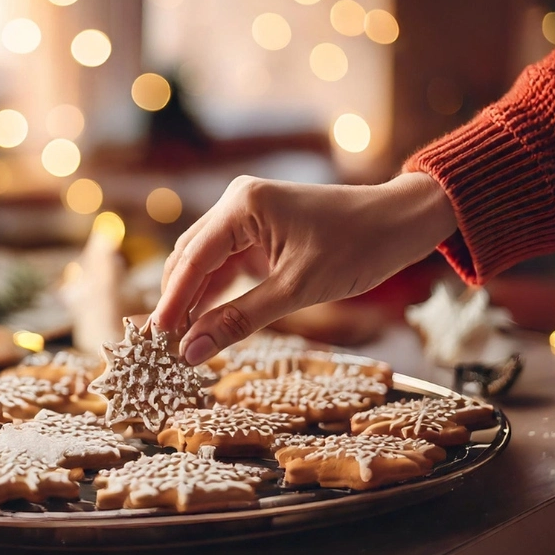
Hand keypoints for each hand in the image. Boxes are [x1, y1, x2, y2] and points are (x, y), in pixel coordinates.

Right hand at [151, 172, 456, 364]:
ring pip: (205, 263)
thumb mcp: (296, 291)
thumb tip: (192, 351)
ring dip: (193, 300)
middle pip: (190, 258)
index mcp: (242, 204)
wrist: (400, 224)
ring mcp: (247, 215)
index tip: (153, 339)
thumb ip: (240, 320)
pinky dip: (215, 294)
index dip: (170, 302)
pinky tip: (205, 323)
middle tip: (160, 347)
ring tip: (178, 341)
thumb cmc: (357, 248)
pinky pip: (226, 265)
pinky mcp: (259, 230)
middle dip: (176, 302)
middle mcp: (237, 202)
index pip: (192, 259)